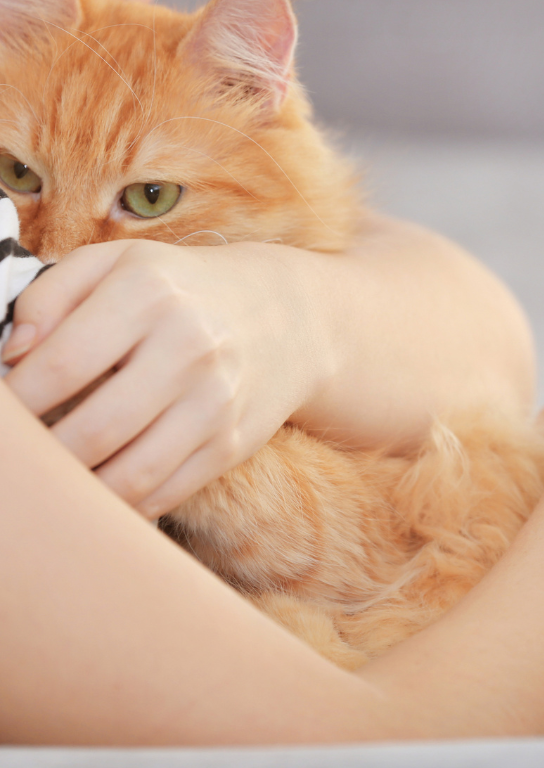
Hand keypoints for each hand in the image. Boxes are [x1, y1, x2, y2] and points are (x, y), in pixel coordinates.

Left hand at [2, 239, 331, 518]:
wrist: (290, 317)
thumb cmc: (185, 291)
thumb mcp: (121, 264)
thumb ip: (52, 294)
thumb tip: (11, 354)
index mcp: (149, 293)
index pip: (59, 365)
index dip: (13, 402)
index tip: (2, 417)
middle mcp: (189, 347)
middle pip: (92, 430)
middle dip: (41, 456)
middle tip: (21, 458)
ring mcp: (216, 401)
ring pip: (129, 475)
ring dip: (78, 488)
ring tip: (54, 477)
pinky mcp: (232, 443)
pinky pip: (164, 494)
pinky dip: (121, 503)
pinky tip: (98, 487)